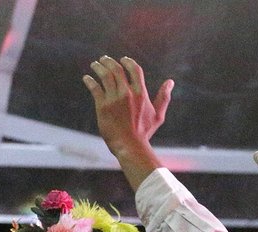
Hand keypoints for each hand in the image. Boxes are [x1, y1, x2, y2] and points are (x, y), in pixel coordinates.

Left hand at [83, 55, 171, 188]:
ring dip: (98, 67)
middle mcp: (127, 93)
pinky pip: (94, 88)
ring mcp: (114, 99)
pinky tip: (86, 78)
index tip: (122, 59)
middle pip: (117, 69)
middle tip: (104, 59)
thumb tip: (170, 82)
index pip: (134, 69)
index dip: (128, 61)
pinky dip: (89, 81)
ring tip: (94, 65)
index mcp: (140, 93)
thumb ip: (164, 97)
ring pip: (104, 75)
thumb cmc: (144, 133)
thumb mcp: (158, 115)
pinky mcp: (102, 106)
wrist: (130, 146)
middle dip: (109, 61)